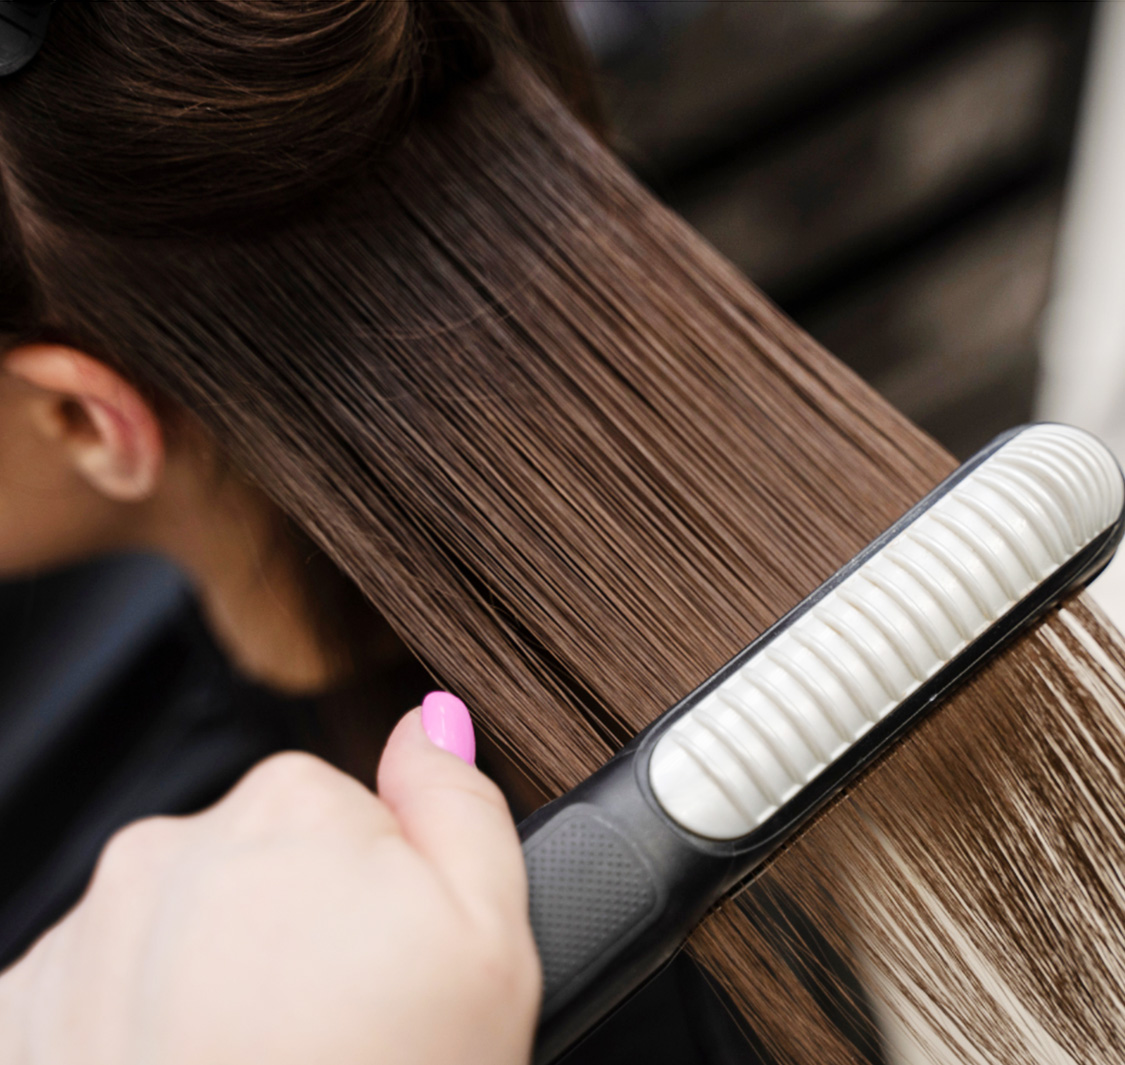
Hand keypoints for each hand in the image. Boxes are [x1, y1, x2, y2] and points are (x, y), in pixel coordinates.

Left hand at [0, 697, 540, 1064]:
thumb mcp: (490, 942)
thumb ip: (459, 805)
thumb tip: (428, 721)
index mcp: (286, 809)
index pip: (341, 814)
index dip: (376, 898)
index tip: (380, 972)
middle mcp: (165, 851)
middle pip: (251, 865)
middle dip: (289, 929)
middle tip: (327, 1032)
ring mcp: (78, 939)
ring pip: (172, 930)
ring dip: (208, 981)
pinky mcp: (15, 1021)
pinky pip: (99, 994)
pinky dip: (135, 1035)